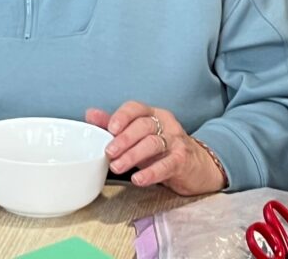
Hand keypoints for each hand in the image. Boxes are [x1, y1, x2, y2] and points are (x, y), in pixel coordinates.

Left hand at [86, 101, 226, 195]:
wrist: (197, 166)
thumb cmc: (162, 149)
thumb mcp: (138, 135)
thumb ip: (115, 125)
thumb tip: (90, 114)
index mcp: (152, 114)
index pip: (136, 108)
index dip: (122, 116)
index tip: (110, 129)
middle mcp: (165, 123)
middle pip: (143, 126)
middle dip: (124, 139)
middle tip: (109, 152)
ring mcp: (176, 140)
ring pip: (153, 143)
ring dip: (133, 155)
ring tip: (117, 167)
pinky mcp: (183, 160)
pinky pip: (167, 164)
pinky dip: (151, 172)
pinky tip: (138, 179)